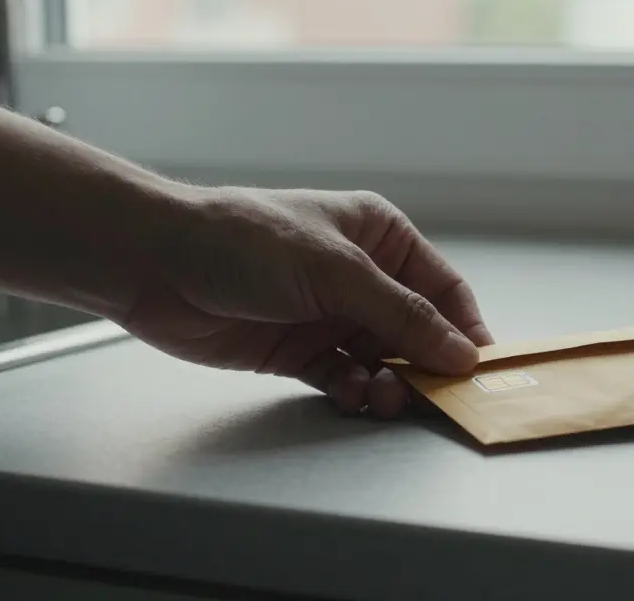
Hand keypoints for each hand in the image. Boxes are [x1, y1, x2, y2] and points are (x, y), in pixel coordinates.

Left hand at [121, 188, 491, 416]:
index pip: (443, 288)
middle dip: (425, 365)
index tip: (479, 370)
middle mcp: (362, 276)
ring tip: (383, 398)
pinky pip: (343, 378)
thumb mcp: (336, 271)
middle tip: (430, 397)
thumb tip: (461, 352)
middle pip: (416, 331)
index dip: (465, 328)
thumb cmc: (245, 241)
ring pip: (382, 360)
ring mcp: (329, 314)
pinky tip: (350, 395)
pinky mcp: (299, 350)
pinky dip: (353, 392)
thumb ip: (402, 315)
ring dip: (389, 383)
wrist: (154, 265)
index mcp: (380, 236)